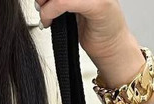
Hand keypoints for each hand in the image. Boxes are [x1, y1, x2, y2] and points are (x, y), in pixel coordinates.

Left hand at [35, 0, 153, 103]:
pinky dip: (49, 12)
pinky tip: (48, 22)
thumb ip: (62, 1)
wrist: (113, 48)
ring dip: (45, 4)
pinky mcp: (98, 4)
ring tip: (44, 15)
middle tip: (40, 6)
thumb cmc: (96, 31)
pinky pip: (63, 2)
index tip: (41, 2)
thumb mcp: (75, 8)